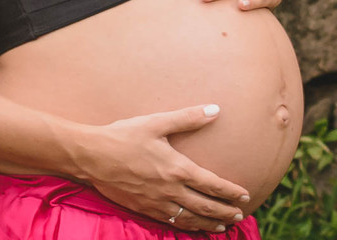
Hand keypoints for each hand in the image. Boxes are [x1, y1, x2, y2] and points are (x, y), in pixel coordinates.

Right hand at [78, 104, 249, 232]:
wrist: (91, 156)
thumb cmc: (123, 136)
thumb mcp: (156, 123)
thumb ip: (187, 118)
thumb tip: (215, 109)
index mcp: (178, 168)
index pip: (213, 185)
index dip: (231, 191)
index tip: (245, 194)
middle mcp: (171, 190)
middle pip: (206, 206)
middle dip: (226, 212)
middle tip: (239, 215)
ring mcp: (157, 202)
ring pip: (191, 219)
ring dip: (210, 223)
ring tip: (222, 227)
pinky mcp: (144, 208)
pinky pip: (172, 222)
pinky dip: (187, 227)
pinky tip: (192, 226)